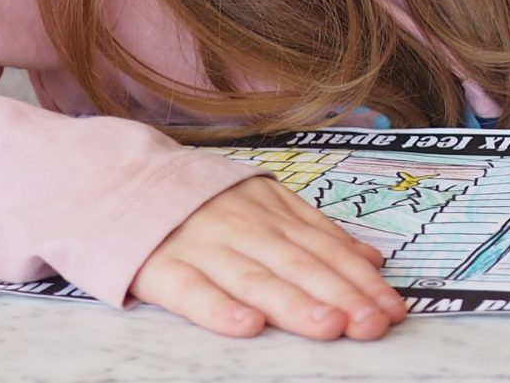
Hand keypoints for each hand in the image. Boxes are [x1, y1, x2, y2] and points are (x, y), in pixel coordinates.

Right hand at [128, 175, 407, 339]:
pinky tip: (247, 326)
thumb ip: (315, 230)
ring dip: (295, 304)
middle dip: (342, 295)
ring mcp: (201, 245)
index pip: (326, 249)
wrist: (115, 182)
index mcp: (271, 209)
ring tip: (330, 326)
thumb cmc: (200, 203)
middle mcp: (242, 225)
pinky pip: (193, 292)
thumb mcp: (262, 203)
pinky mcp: (160, 267)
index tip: (394, 308)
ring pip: (255, 279)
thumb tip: (372, 259)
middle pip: (300, 265)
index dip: (361, 280)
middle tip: (374, 324)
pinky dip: (219, 309)